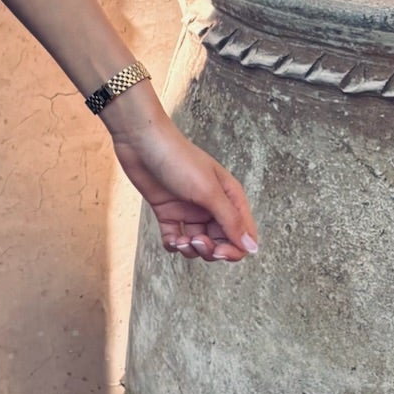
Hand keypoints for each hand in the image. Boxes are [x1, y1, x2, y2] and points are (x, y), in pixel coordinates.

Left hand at [103, 86, 258, 262]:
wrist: (141, 142)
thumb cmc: (178, 159)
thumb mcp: (208, 191)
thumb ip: (230, 220)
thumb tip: (252, 248)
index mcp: (229, 198)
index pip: (242, 235)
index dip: (234, 249)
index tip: (219, 251)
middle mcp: (212, 206)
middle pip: (221, 242)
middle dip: (210, 250)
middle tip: (196, 242)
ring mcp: (189, 210)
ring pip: (198, 244)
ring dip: (191, 250)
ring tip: (180, 241)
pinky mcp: (168, 212)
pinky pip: (175, 239)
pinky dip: (174, 245)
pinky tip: (170, 239)